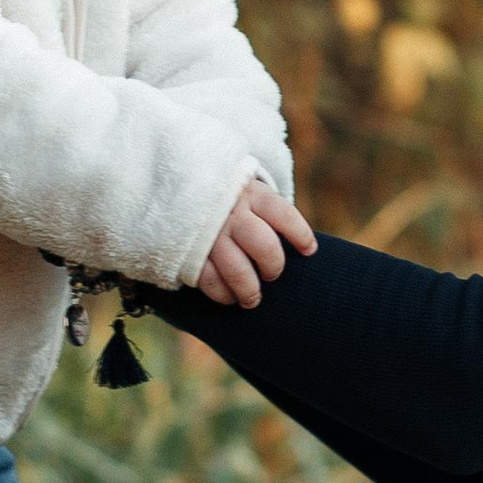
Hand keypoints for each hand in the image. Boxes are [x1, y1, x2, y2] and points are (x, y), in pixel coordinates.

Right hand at [196, 180, 316, 308]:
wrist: (173, 184)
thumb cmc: (221, 196)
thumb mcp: (244, 188)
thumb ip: (265, 209)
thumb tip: (299, 246)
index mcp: (250, 193)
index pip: (284, 215)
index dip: (300, 235)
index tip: (309, 251)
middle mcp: (231, 212)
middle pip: (264, 245)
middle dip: (273, 266)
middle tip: (272, 275)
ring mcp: (209, 232)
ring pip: (237, 269)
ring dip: (249, 289)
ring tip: (252, 298)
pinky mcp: (189, 251)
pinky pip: (210, 280)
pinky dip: (222, 294)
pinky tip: (229, 297)